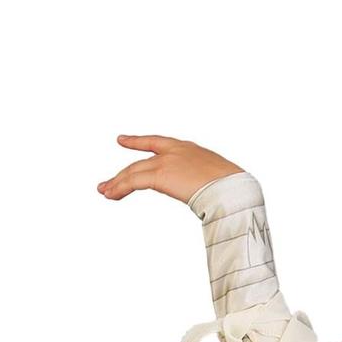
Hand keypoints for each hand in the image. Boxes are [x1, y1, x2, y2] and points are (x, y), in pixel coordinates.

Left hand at [97, 135, 243, 203]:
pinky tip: (111, 195)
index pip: (157, 142)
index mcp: (189, 149)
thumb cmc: (236, 189)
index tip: (122, 140)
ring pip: (133, 171)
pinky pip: (133, 181)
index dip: (138, 142)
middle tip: (108, 183)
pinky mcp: (159, 175)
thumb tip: (215, 201)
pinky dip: (120, 188)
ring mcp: (166, 161)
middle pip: (141, 162)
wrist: (234, 188)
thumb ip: (208, 186)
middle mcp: (174, 151)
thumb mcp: (220, 182)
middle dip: (123, 173)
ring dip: (117, 183)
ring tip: (105, 192)